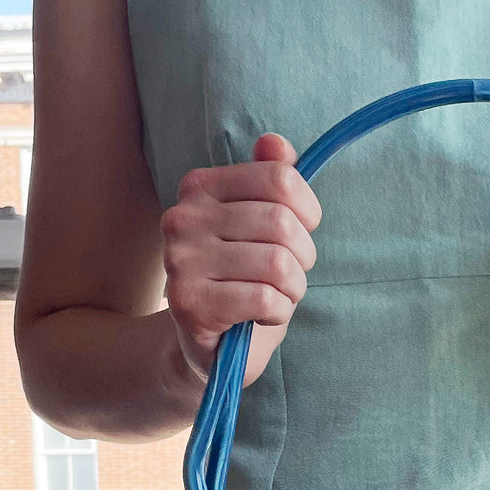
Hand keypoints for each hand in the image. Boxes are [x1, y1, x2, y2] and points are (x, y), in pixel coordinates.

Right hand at [161, 133, 322, 386]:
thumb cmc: (243, 281)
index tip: (303, 231)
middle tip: (289, 276)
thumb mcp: (262, 226)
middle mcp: (183, 218)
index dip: (308, 210)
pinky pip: (264, 297)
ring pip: (276, 262)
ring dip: (292, 288)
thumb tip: (274, 143)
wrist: (209, 346)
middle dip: (302, 256)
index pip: (279, 178)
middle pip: (281, 221)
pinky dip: (278, 311)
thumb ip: (270, 181)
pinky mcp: (189, 302)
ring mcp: (181, 260)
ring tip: (276, 296)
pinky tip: (263, 315)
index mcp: (200, 187)